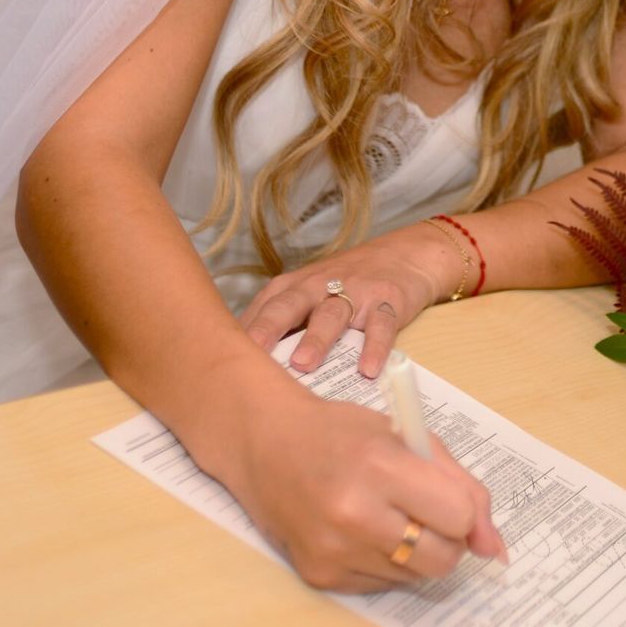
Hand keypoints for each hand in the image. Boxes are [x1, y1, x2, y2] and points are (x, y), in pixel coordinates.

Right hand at [224, 381, 507, 591]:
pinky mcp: (320, 576)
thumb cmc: (340, 432)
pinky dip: (383, 564)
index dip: (462, 510)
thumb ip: (460, 485)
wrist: (264, 443)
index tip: (447, 499)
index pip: (457, 516)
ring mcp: (334, 550)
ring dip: (414, 552)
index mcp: (380, 465)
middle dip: (446, 540)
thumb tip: (495, 549)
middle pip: (442, 559)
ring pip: (415, 577)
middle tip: (424, 514)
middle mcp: (354, 513)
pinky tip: (359, 531)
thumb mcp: (405, 436)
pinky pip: (382, 586)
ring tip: (385, 516)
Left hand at [242, 222, 461, 376]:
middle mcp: (320, 286)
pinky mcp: (388, 301)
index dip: (243, 332)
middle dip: (269, 329)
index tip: (220, 358)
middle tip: (250, 356)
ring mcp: (355, 292)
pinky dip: (375, 347)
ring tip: (303, 364)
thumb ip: (282, 324)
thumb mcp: (310, 296)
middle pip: (289, 305)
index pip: (263, 308)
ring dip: (316, 339)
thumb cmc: (347, 285)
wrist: (405, 256)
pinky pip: (381, 326)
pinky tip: (368, 370)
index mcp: (294, 287)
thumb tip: (243, 366)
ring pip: (331, 315)